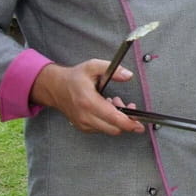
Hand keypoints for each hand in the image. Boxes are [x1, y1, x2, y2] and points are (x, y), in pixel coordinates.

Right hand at [30, 60, 145, 134]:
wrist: (55, 88)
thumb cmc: (75, 77)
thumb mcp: (93, 66)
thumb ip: (113, 69)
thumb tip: (128, 75)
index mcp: (88, 101)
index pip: (112, 118)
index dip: (129, 122)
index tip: (140, 123)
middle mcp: (85, 116)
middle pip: (114, 128)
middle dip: (127, 119)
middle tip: (128, 105)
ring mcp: (83, 124)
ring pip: (110, 130)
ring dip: (118, 120)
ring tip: (114, 103)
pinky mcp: (83, 127)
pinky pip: (103, 129)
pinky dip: (110, 121)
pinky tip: (107, 108)